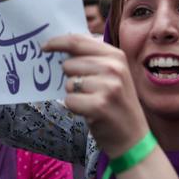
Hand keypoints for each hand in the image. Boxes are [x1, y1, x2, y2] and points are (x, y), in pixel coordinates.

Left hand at [43, 34, 149, 157]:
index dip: (58, 42)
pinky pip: (69, 100)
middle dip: (71, 77)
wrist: (133, 137)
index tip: (45, 46)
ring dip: (75, 94)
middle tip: (88, 89)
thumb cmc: (117, 103)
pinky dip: (75, 107)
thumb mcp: (113, 74)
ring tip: (92, 101)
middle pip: (69, 64)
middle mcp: (114, 68)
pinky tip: (89, 112)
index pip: (78, 41)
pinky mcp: (99, 105)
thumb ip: (92, 58)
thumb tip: (62, 46)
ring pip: (69, 83)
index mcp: (116, 55)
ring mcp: (108, 87)